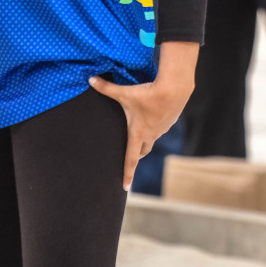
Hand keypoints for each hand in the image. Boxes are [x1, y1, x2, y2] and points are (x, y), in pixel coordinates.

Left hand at [88, 65, 193, 190]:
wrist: (175, 88)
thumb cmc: (148, 93)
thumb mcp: (125, 92)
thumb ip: (106, 88)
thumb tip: (90, 79)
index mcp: (137, 134)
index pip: (130, 159)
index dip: (127, 174)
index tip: (125, 187)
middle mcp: (151, 135)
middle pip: (142, 151)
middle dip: (136, 155)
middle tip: (131, 155)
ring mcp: (162, 129)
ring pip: (153, 138)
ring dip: (146, 137)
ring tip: (142, 126)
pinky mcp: (171, 121)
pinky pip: (161, 127)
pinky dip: (156, 125)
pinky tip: (156, 112)